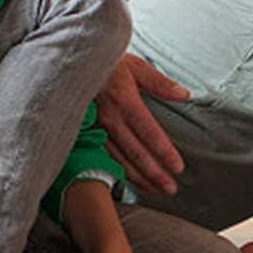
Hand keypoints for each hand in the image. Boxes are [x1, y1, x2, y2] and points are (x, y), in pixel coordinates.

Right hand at [95, 54, 189, 194]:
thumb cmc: (105, 61)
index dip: (164, 153)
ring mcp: (95, 127)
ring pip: (118, 159)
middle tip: (170, 189)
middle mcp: (110, 118)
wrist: (68, 61)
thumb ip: (160, 83)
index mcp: (125, 101)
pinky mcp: (84, 132)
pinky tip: (127, 181)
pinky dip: (117, 171)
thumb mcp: (135, 65)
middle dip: (154, 174)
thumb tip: (184, 95)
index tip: (178, 168)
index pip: (150, 133)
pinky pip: (103, 156)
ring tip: (154, 190)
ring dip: (137, 177)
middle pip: (136, 153)